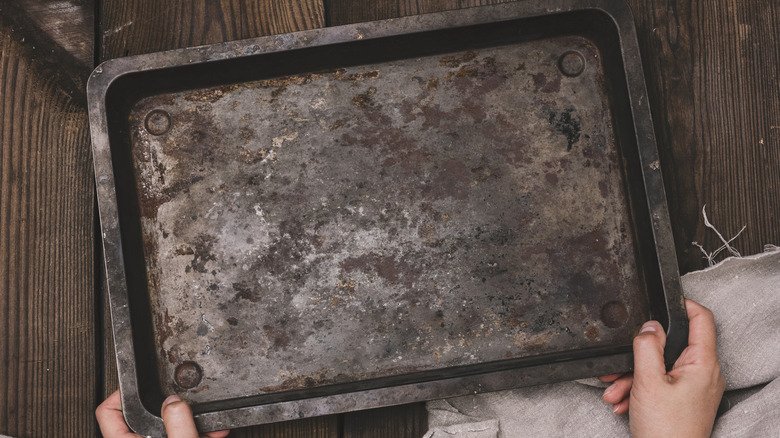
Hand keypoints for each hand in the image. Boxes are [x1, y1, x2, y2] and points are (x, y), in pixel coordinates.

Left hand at [96, 390, 229, 437]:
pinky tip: (211, 434)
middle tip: (186, 403)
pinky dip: (194, 436)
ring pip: (166, 432)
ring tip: (208, 423)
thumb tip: (174, 402)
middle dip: (171, 410)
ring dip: (188, 424)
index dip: (122, 393)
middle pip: (143, 420)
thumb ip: (178, 425)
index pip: (108, 413)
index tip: (143, 384)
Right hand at [600, 299, 724, 437]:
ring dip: (633, 376)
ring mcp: (695, 388)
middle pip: (670, 346)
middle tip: (621, 362)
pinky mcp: (684, 401)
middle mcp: (704, 374)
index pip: (702, 319)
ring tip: (616, 390)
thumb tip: (649, 326)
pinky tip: (624, 401)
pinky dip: (639, 390)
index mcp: (702, 364)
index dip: (682, 305)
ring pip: (660, 367)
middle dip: (640, 354)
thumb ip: (647, 346)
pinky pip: (660, 384)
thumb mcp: (648, 381)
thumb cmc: (666, 431)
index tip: (662, 301)